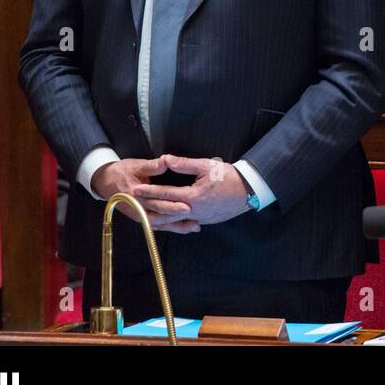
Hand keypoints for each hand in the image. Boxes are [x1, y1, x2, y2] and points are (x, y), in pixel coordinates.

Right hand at [91, 155, 197, 232]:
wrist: (105, 181)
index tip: (186, 204)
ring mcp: (138, 215)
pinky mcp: (140, 217)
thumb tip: (166, 162)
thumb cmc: (121, 172)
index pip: (156, 201)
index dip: (171, 204)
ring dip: (176, 226)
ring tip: (193, 226)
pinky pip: (156, 225)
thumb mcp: (136, 165)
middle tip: (194, 216)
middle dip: (177, 217)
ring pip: (159, 223)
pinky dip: (169, 227)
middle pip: (159, 215)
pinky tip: (183, 228)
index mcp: (135, 194)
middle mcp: (136, 208)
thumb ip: (153, 166)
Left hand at [131, 154, 249, 227]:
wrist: (249, 191)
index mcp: (193, 196)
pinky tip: (167, 222)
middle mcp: (194, 211)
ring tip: (145, 216)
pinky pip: (185, 224)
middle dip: (149, 207)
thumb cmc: (229, 177)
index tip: (137, 189)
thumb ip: (184, 164)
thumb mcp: (207, 166)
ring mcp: (200, 218)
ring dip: (158, 220)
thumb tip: (166, 159)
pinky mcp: (205, 221)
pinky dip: (173, 224)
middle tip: (135, 203)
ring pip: (174, 222)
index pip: (166, 194)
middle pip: (166, 213)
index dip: (150, 191)